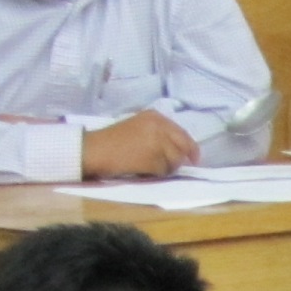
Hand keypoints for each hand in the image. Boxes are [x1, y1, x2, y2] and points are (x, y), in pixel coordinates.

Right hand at [78, 110, 198, 178]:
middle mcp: (159, 126)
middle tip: (177, 167)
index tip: (194, 157)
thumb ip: (159, 133)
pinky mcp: (153, 157)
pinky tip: (143, 170)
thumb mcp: (138, 126)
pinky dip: (156, 174)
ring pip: (175, 160)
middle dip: (181, 158)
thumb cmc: (113, 140)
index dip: (190, 147)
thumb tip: (179, 149)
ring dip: (166, 168)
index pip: (182, 133)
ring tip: (149, 167)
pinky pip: (163, 171)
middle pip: (183, 146)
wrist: (96, 149)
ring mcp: (157, 141)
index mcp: (155, 116)